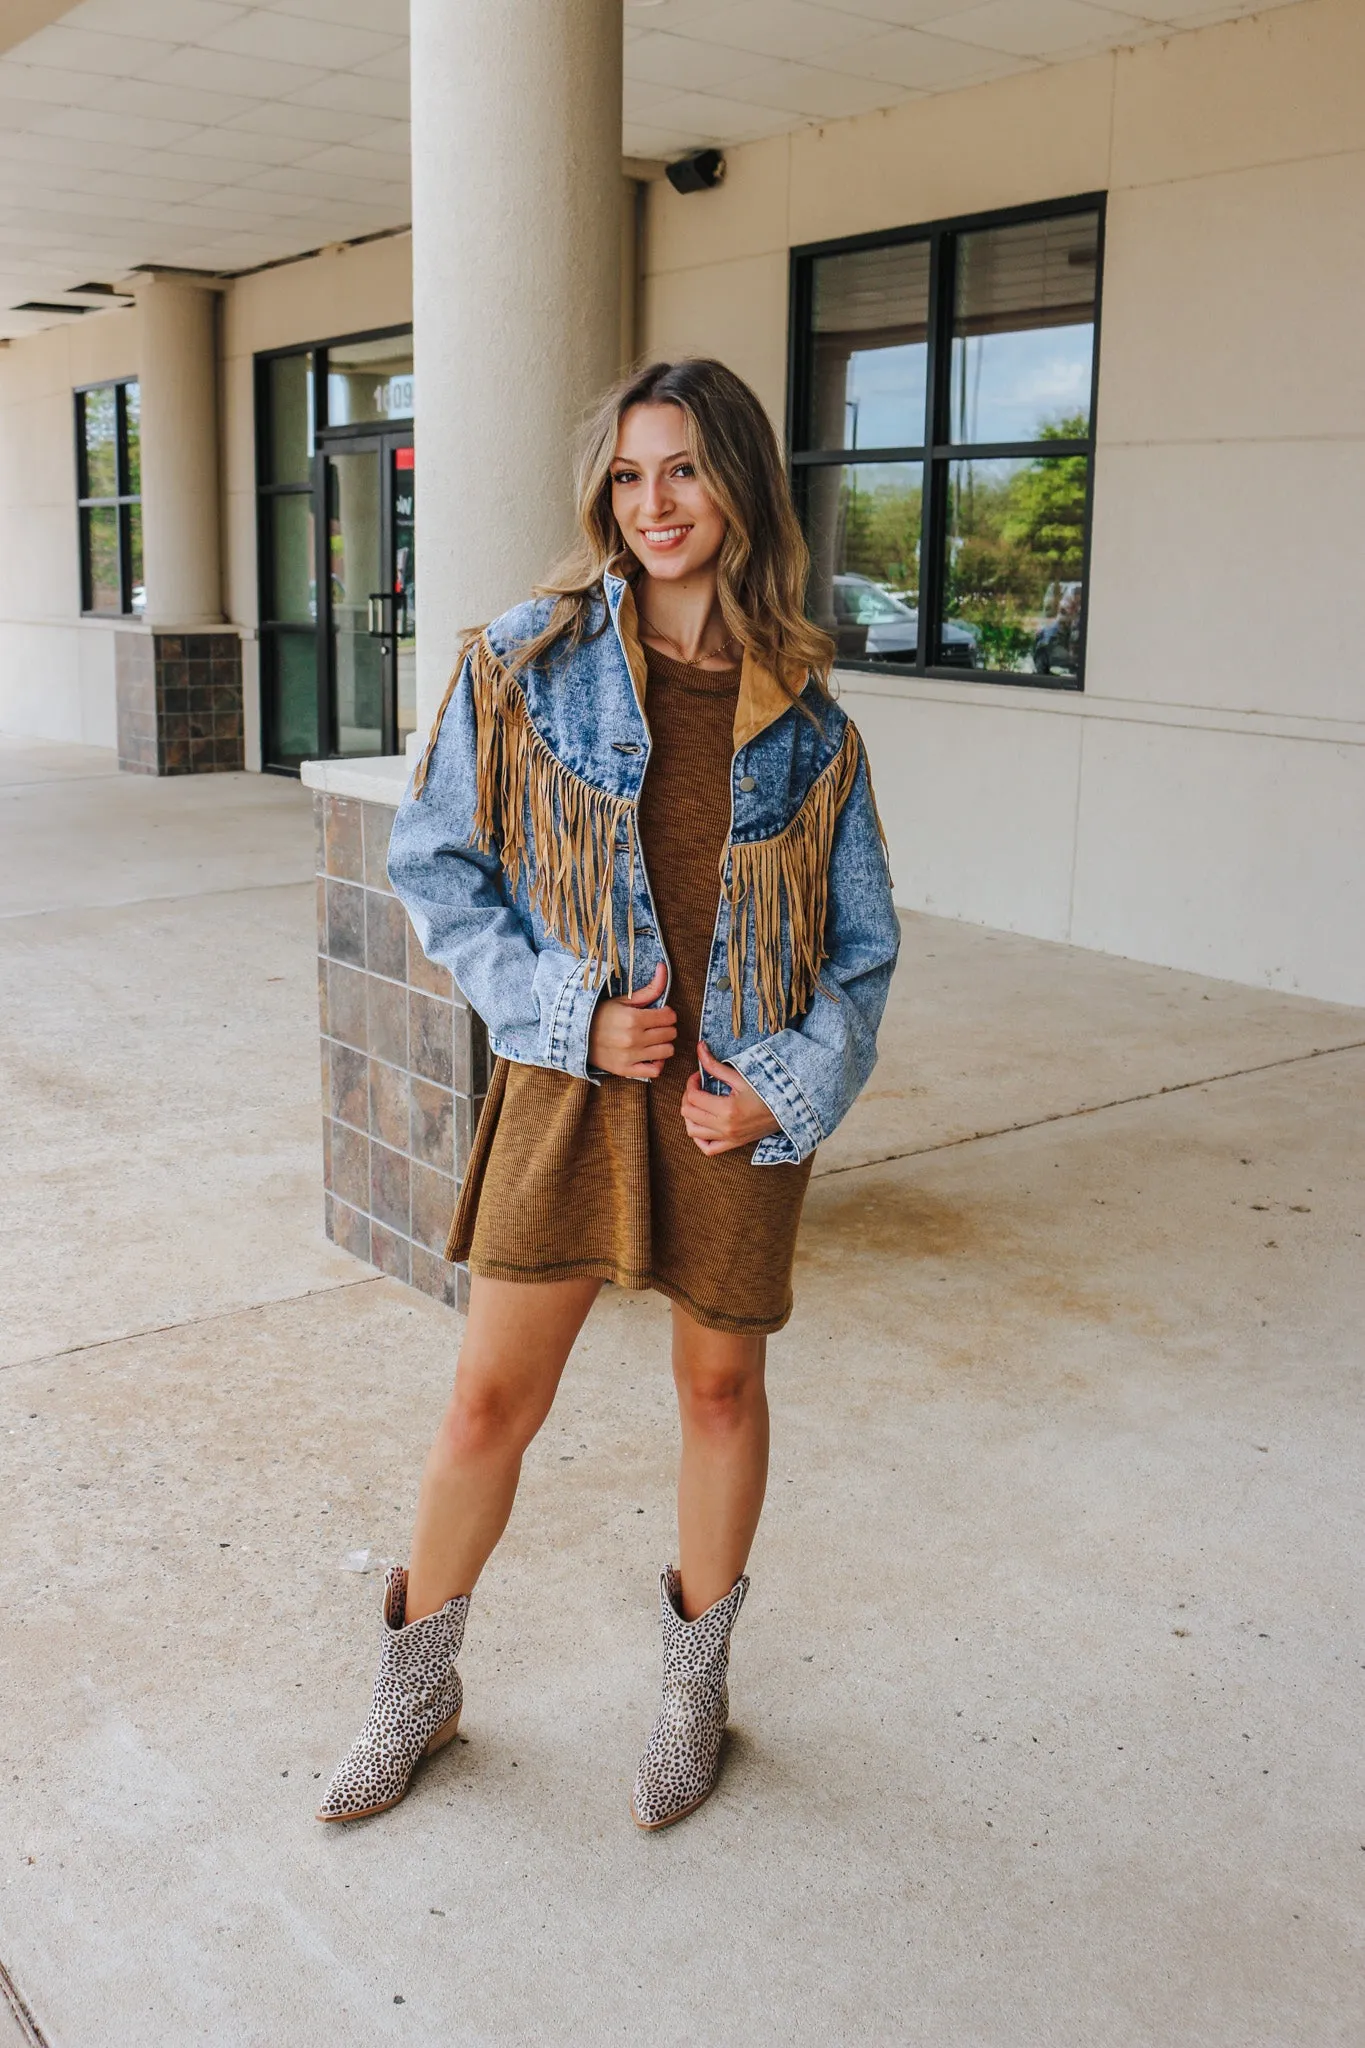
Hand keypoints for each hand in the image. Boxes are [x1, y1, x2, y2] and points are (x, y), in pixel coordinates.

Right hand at [587, 960, 676, 1079]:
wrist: (576, 1034)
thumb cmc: (601, 1014)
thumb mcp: (623, 999)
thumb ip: (648, 989)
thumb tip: (663, 968)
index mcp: (633, 1018)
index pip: (669, 1017)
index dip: (668, 1013)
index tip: (660, 1013)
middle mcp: (633, 1039)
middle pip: (670, 1033)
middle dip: (667, 1027)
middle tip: (656, 1025)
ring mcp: (630, 1056)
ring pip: (667, 1051)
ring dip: (664, 1044)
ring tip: (655, 1039)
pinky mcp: (626, 1070)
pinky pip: (655, 1071)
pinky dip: (658, 1063)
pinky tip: (652, 1055)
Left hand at [681, 1040, 781, 1155]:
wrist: (788, 1109)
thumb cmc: (767, 1090)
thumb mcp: (741, 1077)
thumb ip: (716, 1065)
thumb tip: (699, 1047)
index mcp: (727, 1109)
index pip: (694, 1097)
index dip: (691, 1084)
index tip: (698, 1076)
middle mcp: (725, 1127)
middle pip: (689, 1114)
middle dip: (688, 1097)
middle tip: (697, 1087)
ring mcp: (729, 1138)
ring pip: (693, 1132)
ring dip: (690, 1116)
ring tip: (698, 1104)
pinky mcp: (733, 1144)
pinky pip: (708, 1149)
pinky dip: (699, 1138)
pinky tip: (703, 1125)